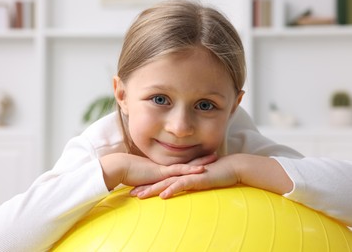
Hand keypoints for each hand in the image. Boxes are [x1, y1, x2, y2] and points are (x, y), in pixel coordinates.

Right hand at [100, 153, 216, 190]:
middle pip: (187, 161)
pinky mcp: (161, 172)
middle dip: (201, 158)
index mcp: (163, 167)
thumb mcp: (142, 179)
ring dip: (201, 161)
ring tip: (214, 158)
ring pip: (187, 164)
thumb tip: (151, 186)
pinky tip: (202, 170)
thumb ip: (149, 182)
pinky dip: (191, 171)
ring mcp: (165, 168)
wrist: (119, 168)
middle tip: (215, 153)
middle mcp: (166, 166)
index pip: (181, 164)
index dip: (192, 160)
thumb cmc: (128, 173)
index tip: (203, 157)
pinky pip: (179, 171)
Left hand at [130, 154, 293, 198]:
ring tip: (139, 196)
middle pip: (159, 181)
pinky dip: (172, 190)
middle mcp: (182, 174)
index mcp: (181, 174)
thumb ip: (190, 185)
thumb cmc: (217, 174)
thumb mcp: (200, 181)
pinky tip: (163, 196)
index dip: (148, 185)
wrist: (232, 167)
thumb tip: (183, 191)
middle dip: (144, 188)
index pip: (161, 180)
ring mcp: (188, 175)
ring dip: (152, 189)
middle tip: (130, 194)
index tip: (136, 191)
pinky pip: (182, 185)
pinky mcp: (197, 178)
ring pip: (167, 183)